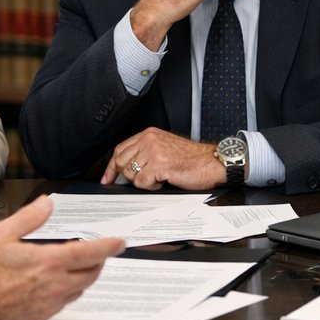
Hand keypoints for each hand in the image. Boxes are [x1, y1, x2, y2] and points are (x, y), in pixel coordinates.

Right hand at [0, 197, 124, 319]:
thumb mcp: (1, 235)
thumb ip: (29, 218)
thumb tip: (47, 203)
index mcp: (49, 262)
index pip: (90, 253)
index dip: (109, 247)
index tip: (121, 242)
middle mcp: (56, 285)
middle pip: (91, 273)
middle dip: (99, 261)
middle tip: (98, 252)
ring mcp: (50, 304)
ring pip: (80, 289)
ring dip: (84, 276)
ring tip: (77, 265)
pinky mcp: (42, 316)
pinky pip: (65, 302)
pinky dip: (68, 290)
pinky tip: (57, 284)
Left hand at [101, 127, 226, 190]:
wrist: (211, 162)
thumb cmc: (192, 158)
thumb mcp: (165, 146)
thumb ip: (146, 151)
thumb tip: (127, 166)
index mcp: (149, 134)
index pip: (120, 149)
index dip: (111, 167)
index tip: (107, 178)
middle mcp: (149, 140)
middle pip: (121, 162)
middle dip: (129, 176)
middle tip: (143, 179)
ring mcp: (153, 152)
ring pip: (131, 174)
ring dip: (143, 181)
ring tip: (159, 177)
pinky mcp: (159, 165)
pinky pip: (142, 182)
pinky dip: (151, 186)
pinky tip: (163, 180)